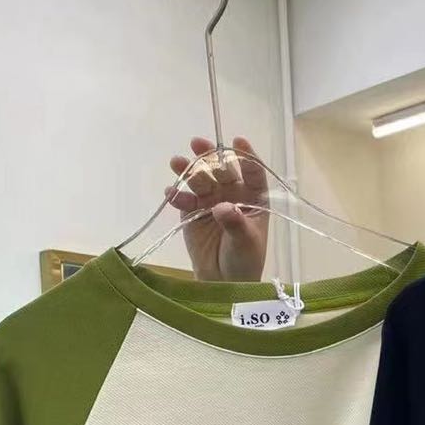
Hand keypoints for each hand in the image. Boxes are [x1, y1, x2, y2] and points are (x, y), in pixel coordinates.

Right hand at [166, 136, 269, 281]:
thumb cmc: (244, 260)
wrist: (223, 282)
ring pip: (200, 180)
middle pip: (221, 169)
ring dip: (188, 170)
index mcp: (254, 198)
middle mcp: (232, 194)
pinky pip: (183, 199)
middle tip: (197, 144)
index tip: (238, 142)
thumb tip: (222, 206)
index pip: (252, 172)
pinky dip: (177, 195)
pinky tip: (171, 193)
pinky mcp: (191, 211)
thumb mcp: (246, 242)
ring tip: (177, 162)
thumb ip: (236, 223)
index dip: (246, 156)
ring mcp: (210, 201)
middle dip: (210, 156)